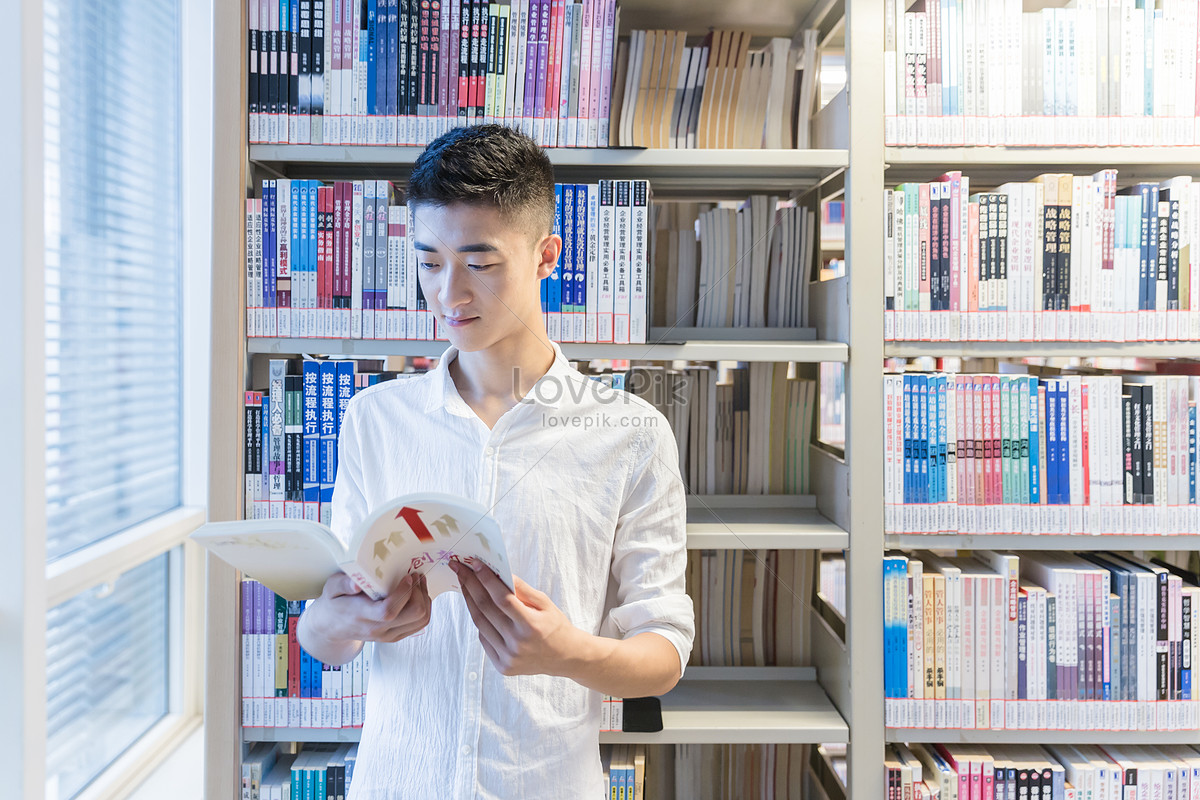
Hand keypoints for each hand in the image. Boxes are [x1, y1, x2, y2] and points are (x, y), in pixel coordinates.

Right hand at [305, 571, 432, 646]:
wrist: (331, 627)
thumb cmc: (334, 603)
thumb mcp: (331, 588)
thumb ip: (343, 584)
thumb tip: (356, 584)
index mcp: (361, 616)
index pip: (389, 610)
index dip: (404, 592)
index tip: (407, 576)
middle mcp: (378, 629)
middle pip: (413, 615)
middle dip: (419, 592)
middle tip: (415, 576)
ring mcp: (388, 635)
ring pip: (421, 620)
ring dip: (424, 599)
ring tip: (418, 583)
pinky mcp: (395, 636)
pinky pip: (419, 624)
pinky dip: (424, 607)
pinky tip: (416, 594)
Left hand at [450, 559, 581, 677]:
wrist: (564, 657)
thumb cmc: (555, 626)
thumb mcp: (545, 603)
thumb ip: (522, 589)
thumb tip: (500, 573)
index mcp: (531, 625)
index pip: (502, 598)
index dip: (487, 579)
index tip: (475, 564)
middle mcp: (517, 643)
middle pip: (485, 609)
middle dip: (470, 585)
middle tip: (460, 569)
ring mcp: (508, 657)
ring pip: (480, 623)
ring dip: (469, 601)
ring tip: (464, 584)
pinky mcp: (502, 666)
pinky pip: (483, 639)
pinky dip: (479, 621)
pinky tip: (477, 607)